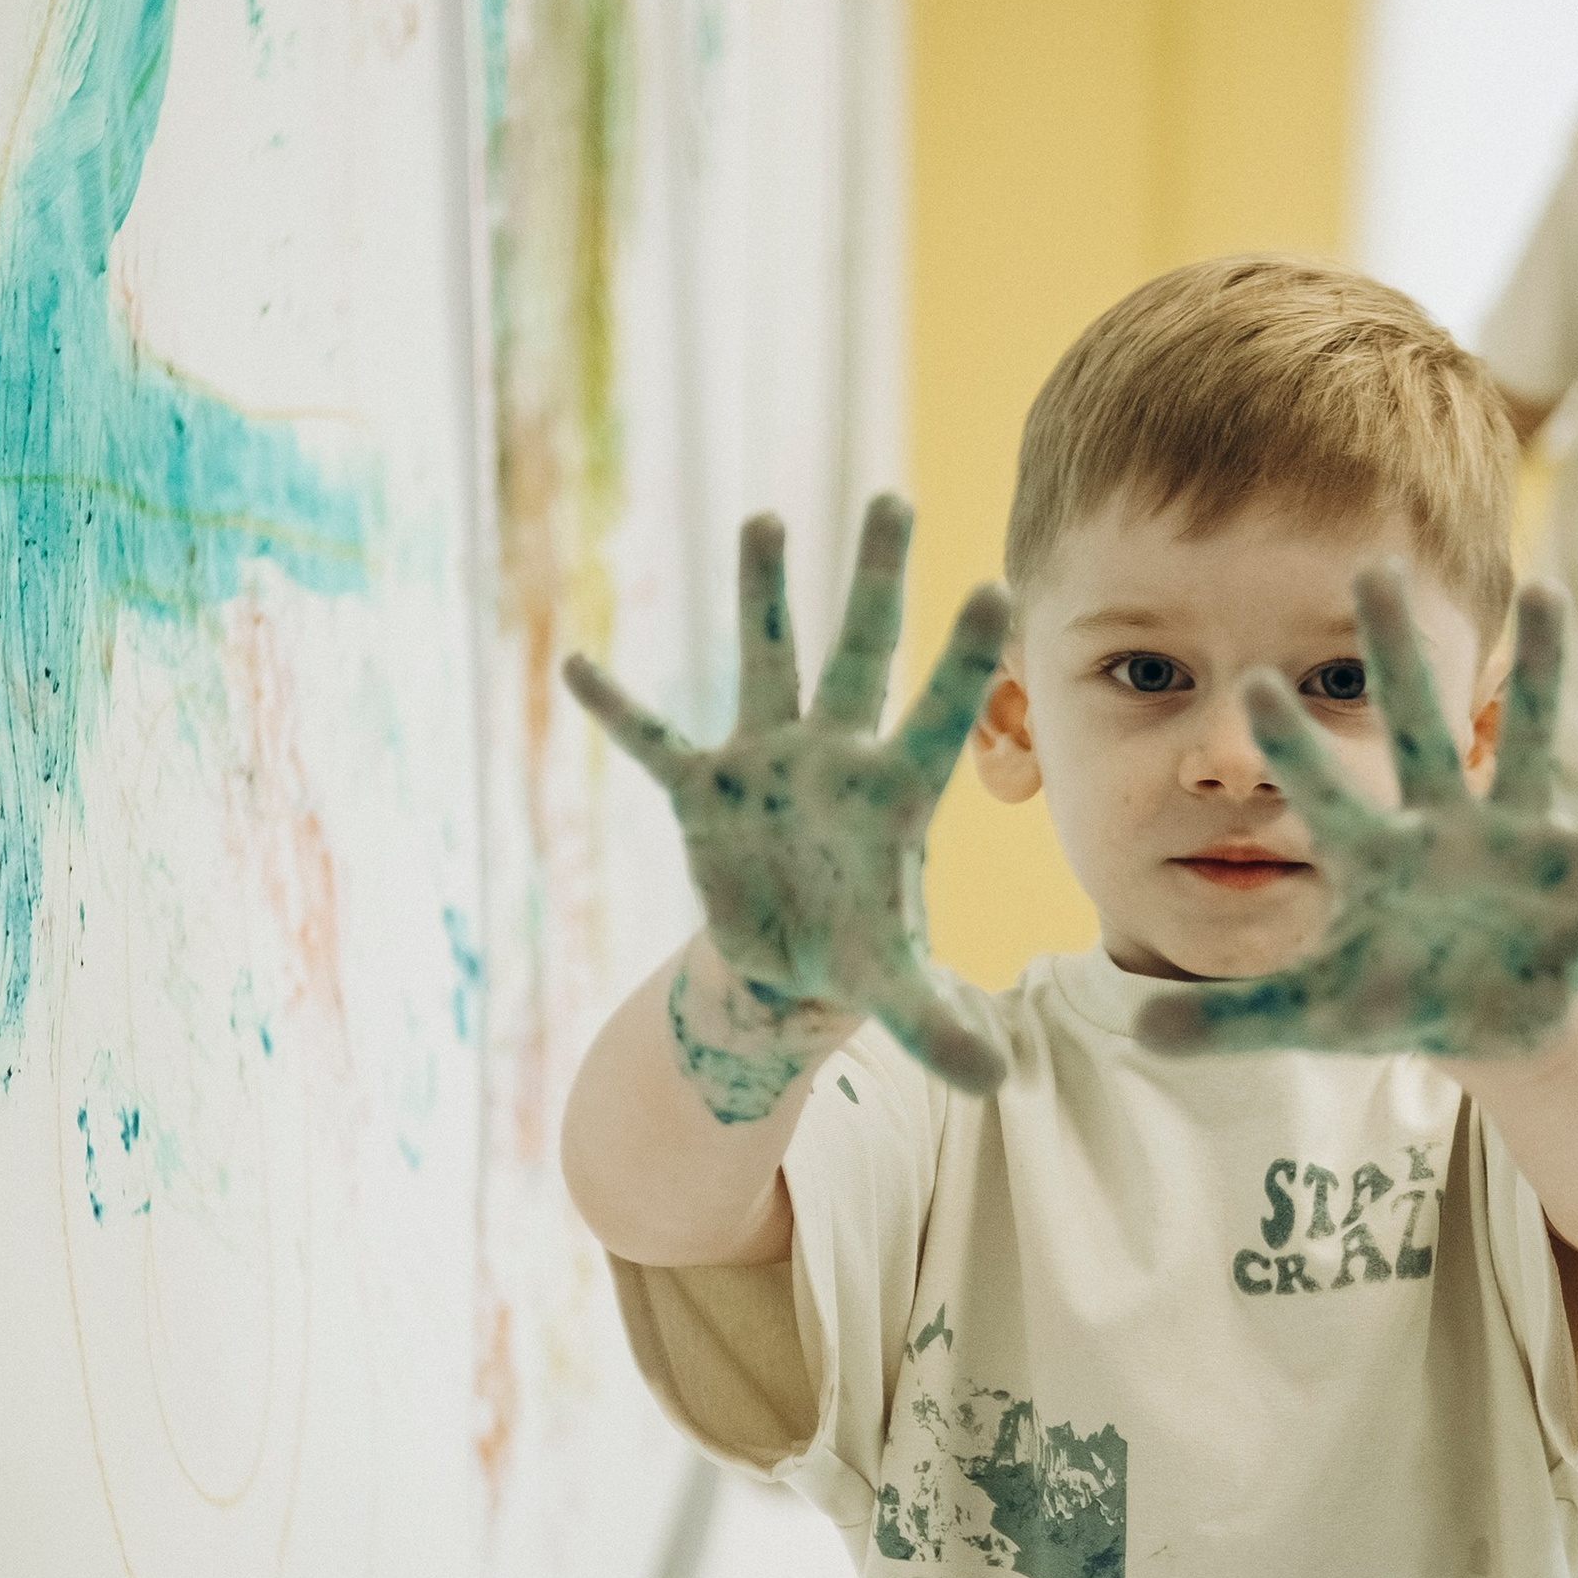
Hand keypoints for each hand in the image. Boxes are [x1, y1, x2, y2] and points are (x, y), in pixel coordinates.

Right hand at [563, 499, 1010, 1106]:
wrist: (786, 968)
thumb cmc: (856, 960)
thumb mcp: (896, 993)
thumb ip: (938, 1026)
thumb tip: (996, 1082)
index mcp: (893, 797)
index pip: (937, 716)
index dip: (959, 660)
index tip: (989, 584)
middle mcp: (835, 758)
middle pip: (861, 654)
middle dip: (873, 579)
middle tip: (892, 495)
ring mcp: (768, 764)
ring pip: (768, 661)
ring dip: (763, 594)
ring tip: (765, 518)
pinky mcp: (704, 790)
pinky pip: (656, 741)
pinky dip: (619, 709)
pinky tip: (581, 665)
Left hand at [1135, 569, 1577, 1064]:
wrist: (1485, 1018)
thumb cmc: (1396, 997)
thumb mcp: (1315, 1014)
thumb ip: (1231, 1021)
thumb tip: (1138, 1036)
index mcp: (1373, 855)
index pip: (1321, 793)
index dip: (1291, 747)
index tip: (1249, 686)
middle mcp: (1443, 826)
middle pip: (1415, 730)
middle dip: (1397, 657)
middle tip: (1373, 567)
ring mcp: (1518, 840)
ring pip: (1531, 743)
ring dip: (1544, 676)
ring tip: (1548, 593)